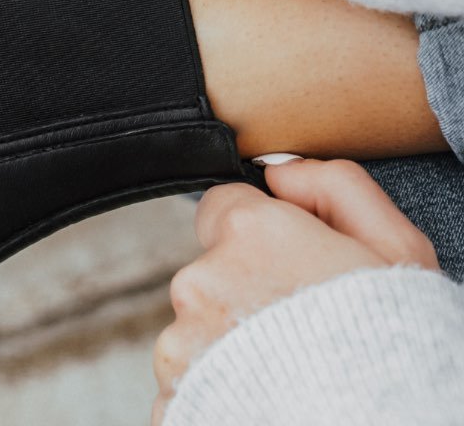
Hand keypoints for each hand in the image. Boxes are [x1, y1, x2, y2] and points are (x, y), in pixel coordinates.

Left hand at [151, 158, 438, 425]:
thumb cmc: (395, 348)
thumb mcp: (395, 248)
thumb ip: (336, 186)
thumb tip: (280, 173)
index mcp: (248, 231)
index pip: (223, 208)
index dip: (258, 236)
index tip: (287, 267)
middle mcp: (201, 279)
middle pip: (211, 273)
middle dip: (245, 293)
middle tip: (296, 327)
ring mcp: (182, 342)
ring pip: (200, 329)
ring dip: (230, 344)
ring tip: (286, 370)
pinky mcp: (174, 395)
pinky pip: (190, 380)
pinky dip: (217, 388)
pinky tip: (264, 398)